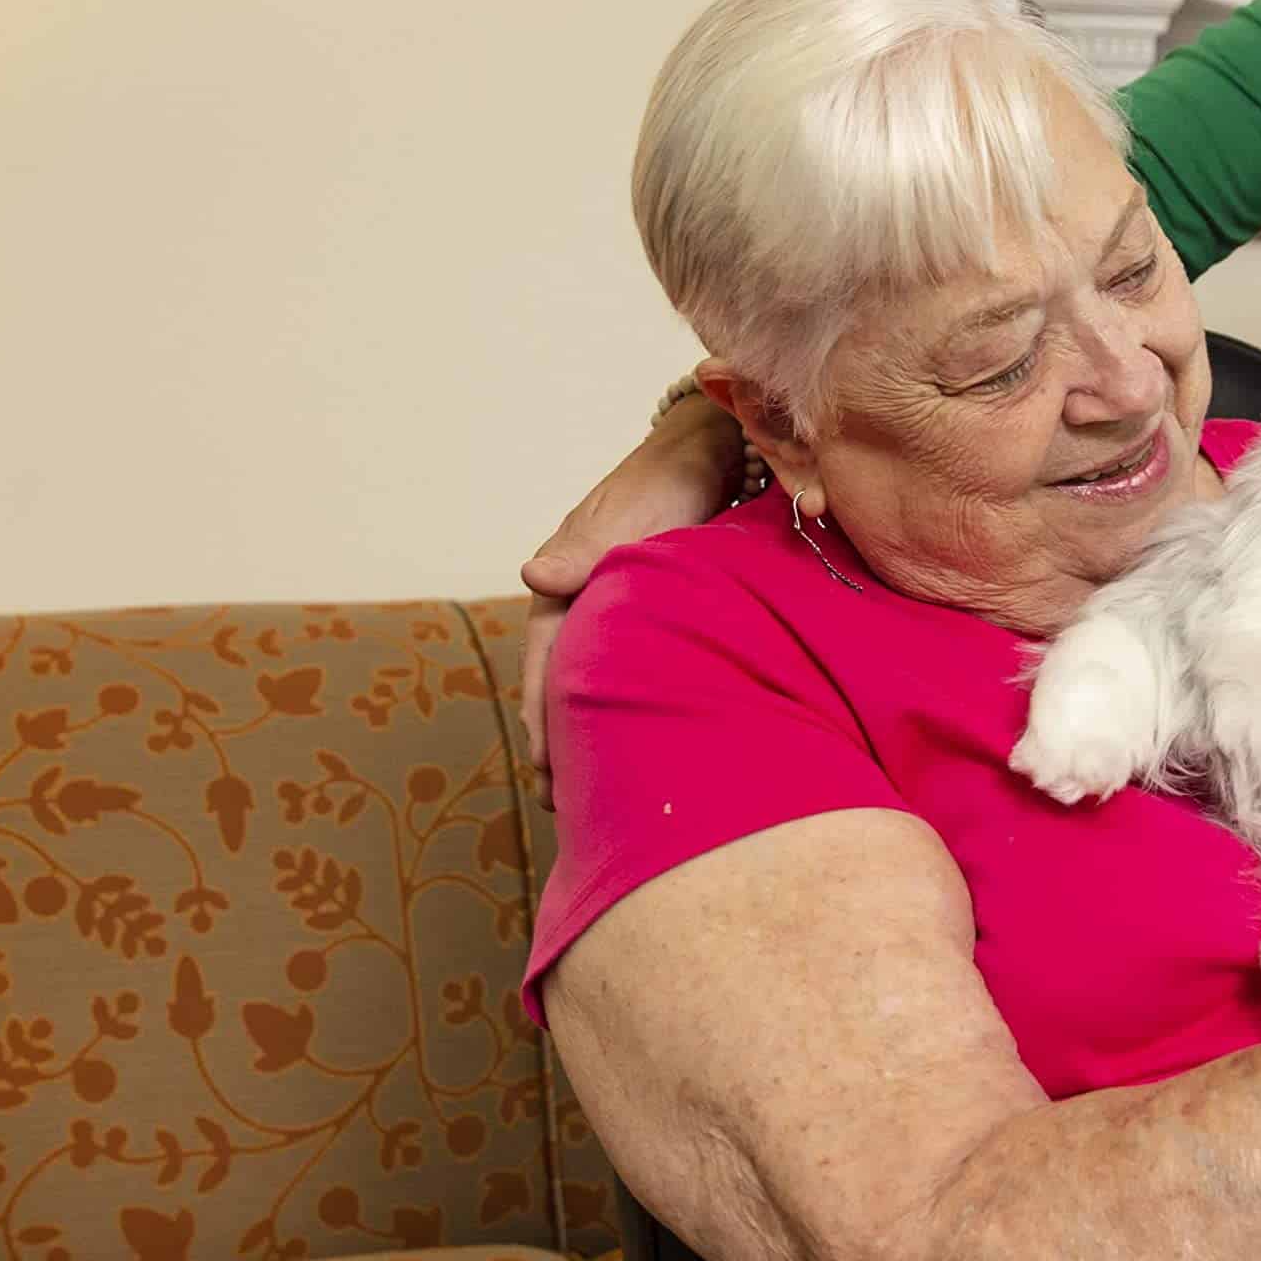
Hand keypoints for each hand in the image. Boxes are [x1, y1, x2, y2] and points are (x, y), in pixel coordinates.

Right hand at [517, 395, 742, 805]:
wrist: (727, 451)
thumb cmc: (673, 478)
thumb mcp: (630, 509)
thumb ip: (583, 545)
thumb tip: (532, 577)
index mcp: (571, 588)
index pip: (548, 663)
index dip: (544, 719)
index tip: (546, 772)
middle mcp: (595, 609)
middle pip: (572, 688)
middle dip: (565, 746)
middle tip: (566, 809)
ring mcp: (635, 619)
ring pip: (608, 689)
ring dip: (601, 738)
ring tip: (602, 799)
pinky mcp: (678, 624)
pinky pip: (652, 679)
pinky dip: (644, 714)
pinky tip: (657, 748)